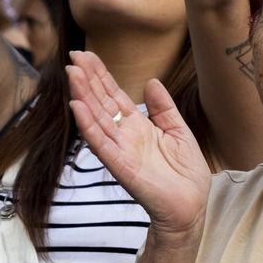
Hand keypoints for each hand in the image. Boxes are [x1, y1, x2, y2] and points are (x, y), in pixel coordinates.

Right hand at [67, 50, 209, 239]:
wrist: (191, 207)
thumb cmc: (185, 174)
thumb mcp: (179, 131)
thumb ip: (164, 108)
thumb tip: (152, 81)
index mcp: (137, 126)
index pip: (114, 95)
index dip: (100, 75)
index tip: (86, 55)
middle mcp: (124, 136)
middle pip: (101, 102)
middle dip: (87, 79)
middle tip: (72, 56)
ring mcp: (120, 151)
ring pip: (96, 119)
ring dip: (82, 96)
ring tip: (71, 74)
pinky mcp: (121, 167)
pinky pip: (101, 144)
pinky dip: (88, 126)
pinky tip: (77, 107)